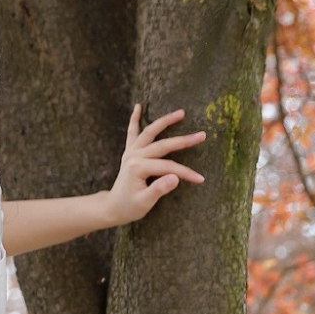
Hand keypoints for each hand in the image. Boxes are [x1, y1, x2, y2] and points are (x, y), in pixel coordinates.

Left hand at [104, 104, 205, 225]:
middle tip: (202, 135)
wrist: (113, 207)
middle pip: (163, 145)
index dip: (185, 173)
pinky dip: (134, 119)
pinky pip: (132, 132)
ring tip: (181, 113)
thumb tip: (176, 178)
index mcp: (139, 168)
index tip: (200, 179)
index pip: (168, 167)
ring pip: (150, 132)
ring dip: (165, 121)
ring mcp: (131, 152)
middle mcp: (135, 156)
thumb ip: (159, 189)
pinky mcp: (129, 152)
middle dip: (184, 140)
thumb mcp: (145, 202)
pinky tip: (138, 106)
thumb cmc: (129, 207)